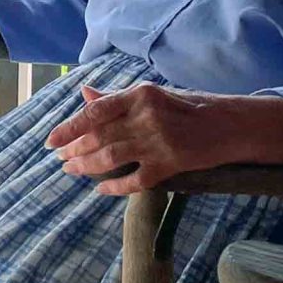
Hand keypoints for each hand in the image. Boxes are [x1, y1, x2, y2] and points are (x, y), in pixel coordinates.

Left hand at [45, 84, 282, 195]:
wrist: (230, 125)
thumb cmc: (189, 106)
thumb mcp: (153, 95)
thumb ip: (117, 99)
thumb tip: (85, 95)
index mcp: (140, 94)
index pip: (95, 111)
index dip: (69, 127)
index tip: (52, 140)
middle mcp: (146, 117)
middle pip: (99, 137)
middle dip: (74, 150)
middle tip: (61, 159)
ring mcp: (158, 143)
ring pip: (111, 157)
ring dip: (87, 166)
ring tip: (72, 170)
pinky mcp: (170, 166)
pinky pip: (134, 180)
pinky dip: (114, 186)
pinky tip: (100, 188)